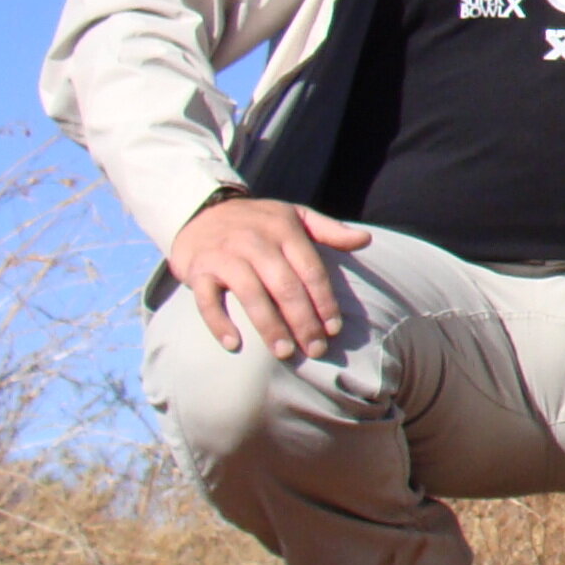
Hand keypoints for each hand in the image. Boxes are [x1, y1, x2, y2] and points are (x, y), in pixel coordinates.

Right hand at [169, 197, 370, 361]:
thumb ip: (329, 229)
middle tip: (317, 349)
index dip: (324, 301)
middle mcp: (255, 242)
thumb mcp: (295, 216)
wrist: (201, 212)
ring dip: (270, 327)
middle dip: (304, 321)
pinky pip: (207, 300)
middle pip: (285, 286)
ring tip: (286, 353)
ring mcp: (225, 256)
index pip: (311, 270)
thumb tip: (366, 239)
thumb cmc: (257, 222)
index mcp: (284, 230)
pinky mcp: (198, 270)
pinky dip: (219, 322)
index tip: (334, 329)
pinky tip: (234, 345)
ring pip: (251, 295)